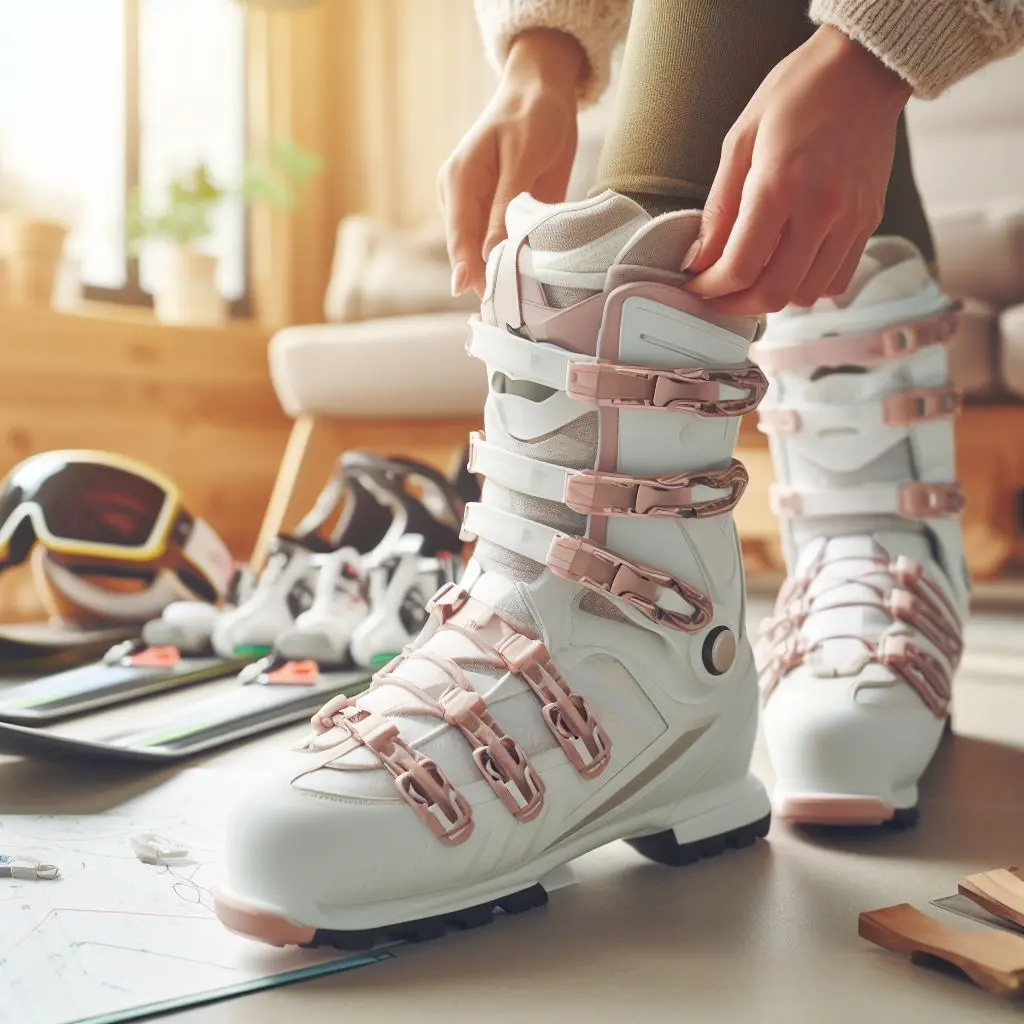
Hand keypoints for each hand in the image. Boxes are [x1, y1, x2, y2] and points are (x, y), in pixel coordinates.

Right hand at [438, 29, 582, 296]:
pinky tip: (528, 284)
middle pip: (469, 252)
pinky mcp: (501, 217)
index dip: (470, 269)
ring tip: (518, 306)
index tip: (482, 297)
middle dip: (485, 280)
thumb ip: (507, 203)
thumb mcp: (524, 155)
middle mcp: (463, 201)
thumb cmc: (531, 116)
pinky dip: (515, 264)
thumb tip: (492, 251)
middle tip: (505, 312)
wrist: (543, 93)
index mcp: (459, 182)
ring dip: (501, 276)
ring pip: (485, 254)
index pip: (460, 237)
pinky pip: (504, 247)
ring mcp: (480, 212)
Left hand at [686, 26, 911, 314]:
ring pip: (807, 295)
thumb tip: (699, 258)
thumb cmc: (796, 95)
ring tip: (753, 277)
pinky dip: (808, 285)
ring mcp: (851, 219)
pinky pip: (837, 280)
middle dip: (737, 305)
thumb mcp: (740, 141)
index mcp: (781, 186)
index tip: (696, 286)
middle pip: (775, 294)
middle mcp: (821, 209)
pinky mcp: (869, 221)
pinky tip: (790, 265)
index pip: (741, 267)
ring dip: (774, 296)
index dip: (711, 289)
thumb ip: (719, 208)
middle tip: (718, 295)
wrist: (863, 68)